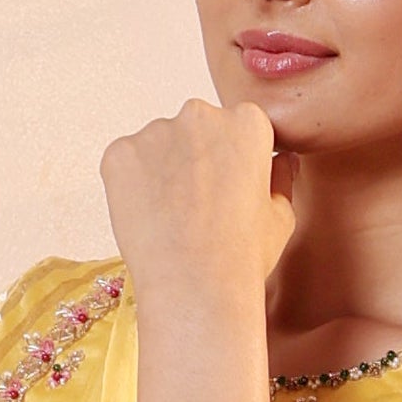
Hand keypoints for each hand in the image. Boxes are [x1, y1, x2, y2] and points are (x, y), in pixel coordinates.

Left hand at [102, 98, 292, 309]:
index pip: (238, 128)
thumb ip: (281, 178)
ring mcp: (156, 131)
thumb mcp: (281, 217)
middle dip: (197, 159)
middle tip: (199, 208)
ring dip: (164, 172)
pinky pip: (126, 163)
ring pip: (159, 146)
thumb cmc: (243, 257)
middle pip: (197, 130)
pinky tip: (149, 219)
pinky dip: (132, 186)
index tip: (230, 191)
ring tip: (172, 219)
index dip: (235, 162)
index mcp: (247, 122)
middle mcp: (200, 115)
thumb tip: (281, 160)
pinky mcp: (120, 153)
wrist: (194, 287)